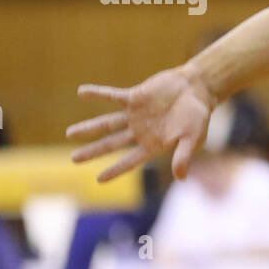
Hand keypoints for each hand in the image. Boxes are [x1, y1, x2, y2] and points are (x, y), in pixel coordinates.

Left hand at [66, 65, 215, 181]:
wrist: (197, 88)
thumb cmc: (198, 116)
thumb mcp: (194, 138)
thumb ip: (184, 156)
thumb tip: (181, 177)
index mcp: (153, 145)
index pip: (130, 161)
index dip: (115, 171)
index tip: (98, 180)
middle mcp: (140, 132)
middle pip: (112, 144)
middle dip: (93, 151)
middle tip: (73, 159)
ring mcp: (135, 115)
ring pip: (107, 123)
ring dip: (89, 128)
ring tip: (70, 134)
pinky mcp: (134, 97)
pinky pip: (112, 96)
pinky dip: (98, 94)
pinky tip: (82, 92)